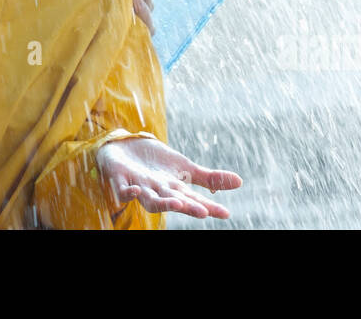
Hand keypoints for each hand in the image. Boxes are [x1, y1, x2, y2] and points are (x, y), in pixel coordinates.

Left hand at [97, 137, 241, 219]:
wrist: (124, 148)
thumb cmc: (156, 163)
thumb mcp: (185, 167)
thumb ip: (208, 179)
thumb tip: (240, 182)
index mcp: (174, 189)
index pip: (194, 199)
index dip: (209, 207)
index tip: (226, 214)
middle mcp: (158, 191)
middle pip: (174, 201)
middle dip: (187, 207)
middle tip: (203, 212)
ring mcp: (139, 185)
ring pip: (150, 201)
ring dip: (162, 204)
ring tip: (177, 203)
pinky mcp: (120, 178)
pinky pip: (121, 190)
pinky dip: (128, 193)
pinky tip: (136, 191)